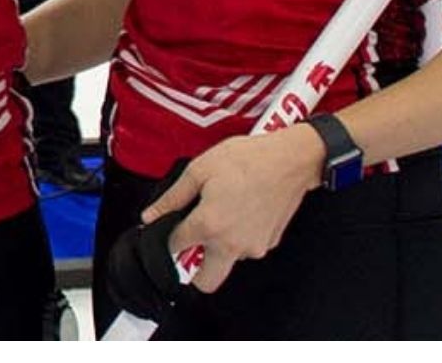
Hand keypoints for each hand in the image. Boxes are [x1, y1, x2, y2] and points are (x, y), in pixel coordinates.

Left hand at [147, 125, 323, 293]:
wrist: (291, 160)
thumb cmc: (248, 160)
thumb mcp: (198, 170)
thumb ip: (172, 198)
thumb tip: (151, 214)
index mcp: (209, 225)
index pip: (175, 248)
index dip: (166, 237)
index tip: (169, 228)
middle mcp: (231, 243)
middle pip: (206, 281)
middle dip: (194, 269)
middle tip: (190, 242)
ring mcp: (253, 246)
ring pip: (228, 262)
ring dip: (219, 247)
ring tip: (220, 212)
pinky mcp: (270, 243)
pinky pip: (247, 249)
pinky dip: (239, 237)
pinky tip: (239, 211)